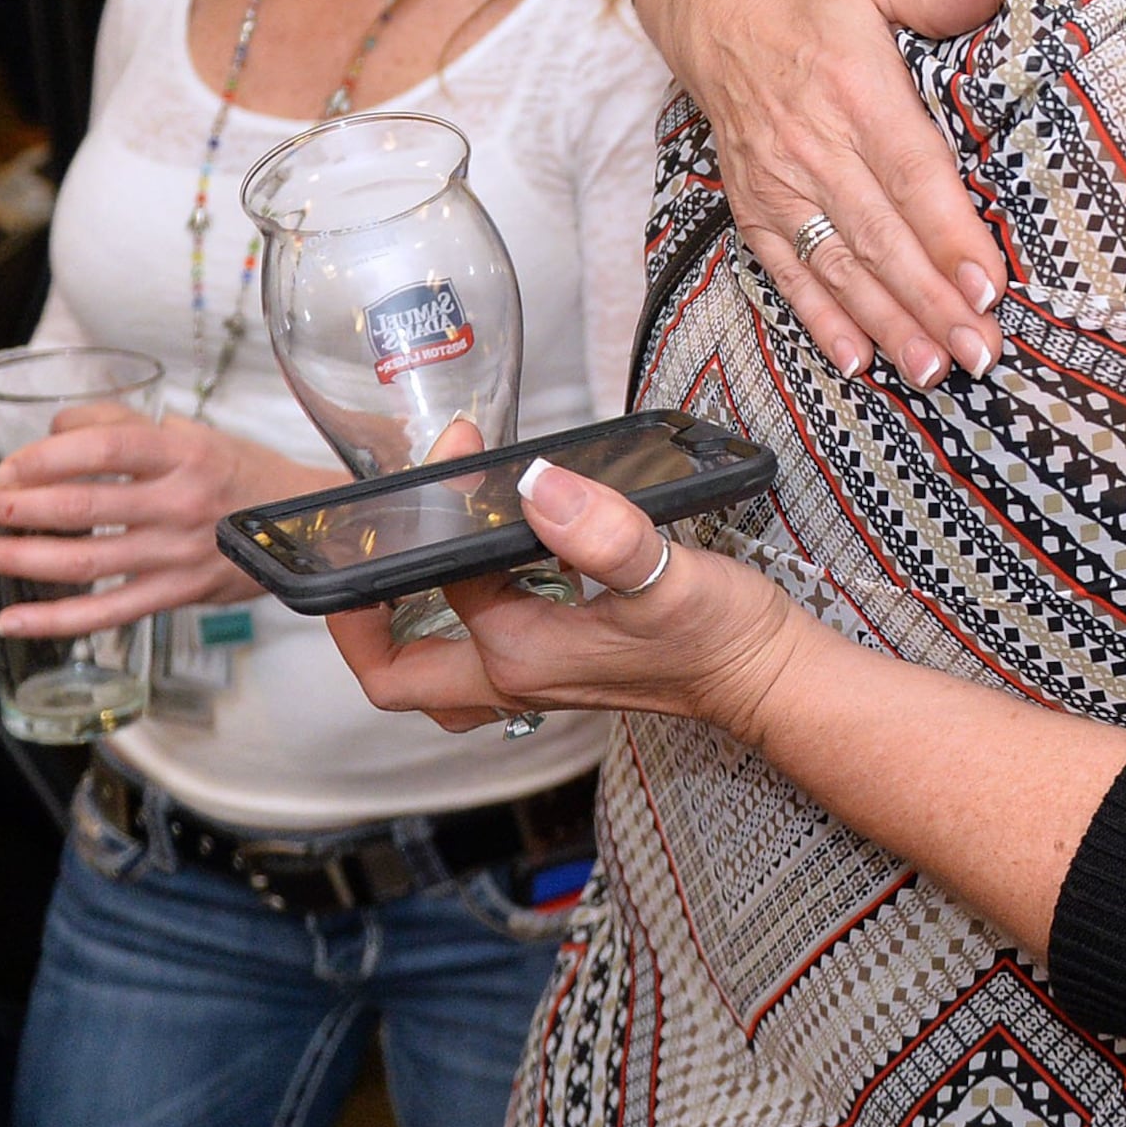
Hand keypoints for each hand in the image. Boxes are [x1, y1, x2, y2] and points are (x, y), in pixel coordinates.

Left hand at [0, 412, 301, 637]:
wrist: (309, 528)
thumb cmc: (243, 474)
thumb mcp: (193, 433)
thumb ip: (122, 426)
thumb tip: (55, 429)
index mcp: (185, 453)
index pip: (107, 451)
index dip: (50, 457)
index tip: (9, 466)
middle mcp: (181, 505)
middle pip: (84, 509)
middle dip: (16, 508)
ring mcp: (178, 555)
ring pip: (85, 563)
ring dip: (20, 559)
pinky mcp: (177, 595)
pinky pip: (107, 614)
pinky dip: (56, 621)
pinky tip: (13, 621)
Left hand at [327, 458, 809, 738]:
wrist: (771, 679)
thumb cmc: (725, 640)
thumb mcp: (671, 578)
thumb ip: (605, 535)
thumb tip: (540, 487)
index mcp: (523, 654)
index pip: (436, 578)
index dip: (432, 510)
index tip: (459, 446)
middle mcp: (518, 677)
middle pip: (398, 676)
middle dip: (359, 624)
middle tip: (354, 561)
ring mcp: (538, 680)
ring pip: (434, 679)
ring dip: (402, 635)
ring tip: (394, 573)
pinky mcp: (562, 669)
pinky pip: (478, 664)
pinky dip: (456, 628)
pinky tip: (480, 577)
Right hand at [654, 0, 1011, 386]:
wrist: (715, 12)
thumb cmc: (813, 2)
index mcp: (855, 90)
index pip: (912, 173)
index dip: (949, 234)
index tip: (988, 286)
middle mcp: (813, 145)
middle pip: (882, 236)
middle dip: (932, 301)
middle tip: (981, 352)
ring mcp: (778, 184)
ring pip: (839, 265)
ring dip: (887, 324)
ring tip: (933, 369)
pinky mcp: (754, 209)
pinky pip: (787, 272)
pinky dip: (820, 319)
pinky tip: (858, 360)